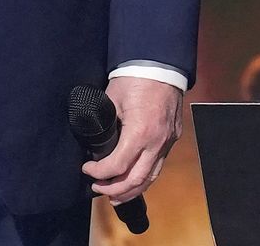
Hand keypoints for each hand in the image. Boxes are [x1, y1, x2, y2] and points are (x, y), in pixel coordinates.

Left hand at [82, 76, 182, 205]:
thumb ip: (104, 123)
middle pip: (135, 180)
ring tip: (115, 196)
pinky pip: (159, 165)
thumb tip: (92, 138)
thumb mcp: (112, 100)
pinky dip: (145, 177)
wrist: (162, 65)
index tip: (87, 167)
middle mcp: (157, 142)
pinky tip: (134, 180)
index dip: (98, 172)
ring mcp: (167, 141)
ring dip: (132, 190)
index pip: (117, 166)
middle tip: (97, 187)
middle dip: (114, 189)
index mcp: (140, 132)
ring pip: (151, 177)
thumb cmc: (135, 79)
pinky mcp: (172, 138)